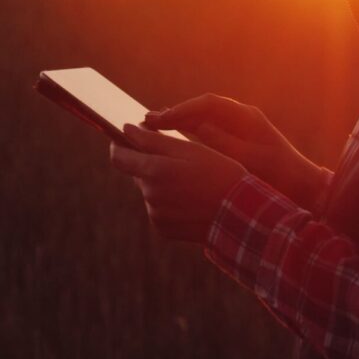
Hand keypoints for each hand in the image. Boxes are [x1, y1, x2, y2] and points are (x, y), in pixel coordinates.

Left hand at [109, 123, 246, 243]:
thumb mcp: (190, 149)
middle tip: (179, 158)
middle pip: (138, 172)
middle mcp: (149, 195)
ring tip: (192, 180)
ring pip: (150, 190)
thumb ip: (153, 139)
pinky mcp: (163, 229)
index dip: (119, 144)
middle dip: (151, 162)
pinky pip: (159, 208)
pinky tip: (191, 197)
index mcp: (154, 172)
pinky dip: (169, 200)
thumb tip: (126, 129)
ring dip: (162, 181)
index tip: (125, 136)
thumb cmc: (218, 173)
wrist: (239, 214)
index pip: (119, 156)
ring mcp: (155, 215)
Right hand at [144, 94, 326, 210]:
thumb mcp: (249, 160)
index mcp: (246, 117)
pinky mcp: (235, 144)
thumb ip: (224, 143)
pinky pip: (206, 134)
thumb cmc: (278, 176)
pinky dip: (187, 136)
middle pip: (201, 110)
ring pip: (201, 121)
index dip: (182, 110)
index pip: (207, 104)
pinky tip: (170, 144)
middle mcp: (240, 119)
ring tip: (151, 130)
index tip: (159, 120)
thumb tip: (197, 127)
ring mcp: (237, 131)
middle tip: (147, 122)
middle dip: (175, 115)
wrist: (303, 190)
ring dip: (178, 124)